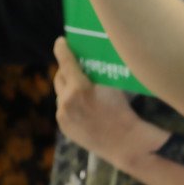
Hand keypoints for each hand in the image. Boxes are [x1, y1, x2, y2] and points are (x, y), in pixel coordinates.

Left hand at [52, 38, 167, 165]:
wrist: (124, 142)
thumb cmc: (123, 111)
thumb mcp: (112, 86)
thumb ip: (98, 73)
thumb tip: (92, 59)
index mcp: (79, 88)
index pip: (66, 62)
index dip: (62, 49)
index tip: (61, 41)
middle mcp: (66, 101)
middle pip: (59, 77)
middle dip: (65, 69)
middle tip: (74, 64)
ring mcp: (63, 116)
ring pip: (61, 94)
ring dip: (68, 87)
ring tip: (80, 86)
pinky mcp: (64, 127)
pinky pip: (63, 109)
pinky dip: (70, 103)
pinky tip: (83, 105)